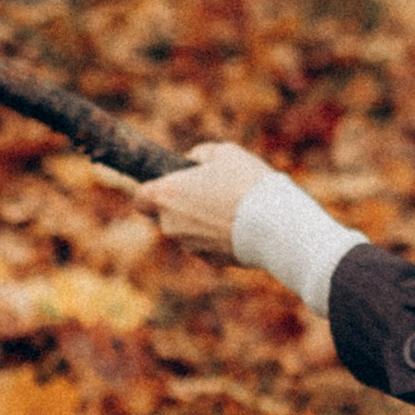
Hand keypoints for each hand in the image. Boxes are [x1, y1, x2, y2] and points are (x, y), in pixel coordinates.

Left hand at [132, 141, 274, 256]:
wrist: (274, 223)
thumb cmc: (246, 183)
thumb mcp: (226, 153)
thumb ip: (202, 154)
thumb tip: (194, 160)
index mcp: (167, 194)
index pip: (140, 199)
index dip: (152, 192)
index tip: (169, 186)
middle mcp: (170, 224)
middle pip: (166, 216)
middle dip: (183, 206)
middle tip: (211, 193)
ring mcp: (189, 245)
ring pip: (188, 232)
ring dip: (202, 222)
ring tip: (233, 209)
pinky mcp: (209, 261)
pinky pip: (208, 246)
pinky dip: (218, 238)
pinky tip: (241, 227)